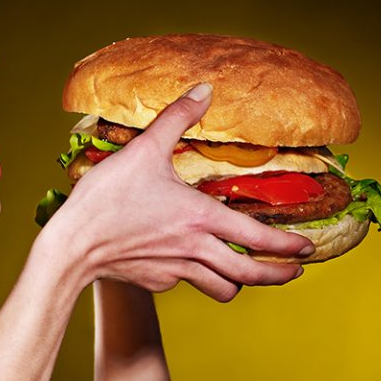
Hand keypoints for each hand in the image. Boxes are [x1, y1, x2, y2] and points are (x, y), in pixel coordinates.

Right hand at [47, 83, 313, 301]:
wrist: (72, 246)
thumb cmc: (107, 198)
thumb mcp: (143, 150)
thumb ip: (177, 119)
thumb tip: (204, 90)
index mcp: (201, 218)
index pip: (260, 239)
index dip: (289, 246)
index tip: (307, 248)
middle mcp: (195, 249)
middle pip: (250, 275)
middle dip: (278, 275)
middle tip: (294, 270)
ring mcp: (175, 271)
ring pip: (222, 290)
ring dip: (238, 283)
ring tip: (244, 274)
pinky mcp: (155, 282)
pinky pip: (185, 284)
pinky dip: (194, 276)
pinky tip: (183, 262)